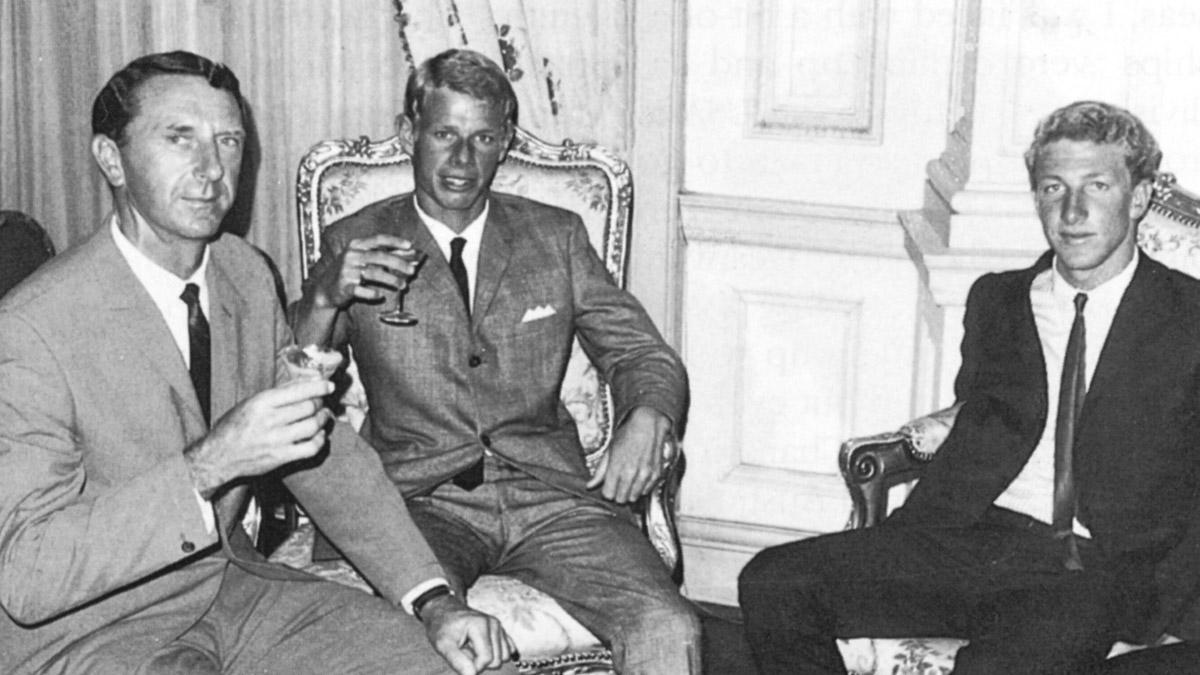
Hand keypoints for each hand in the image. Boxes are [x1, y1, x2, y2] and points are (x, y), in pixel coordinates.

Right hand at [183, 378, 334, 496]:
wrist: (219, 456)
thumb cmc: (235, 426)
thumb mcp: (251, 403)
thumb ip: (278, 393)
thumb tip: (306, 381)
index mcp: (262, 402)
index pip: (299, 391)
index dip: (319, 387)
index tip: (329, 385)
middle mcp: (270, 420)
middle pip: (309, 407)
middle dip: (320, 403)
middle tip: (321, 402)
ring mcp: (276, 440)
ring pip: (313, 425)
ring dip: (323, 419)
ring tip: (323, 416)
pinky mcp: (281, 457)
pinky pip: (311, 447)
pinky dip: (320, 439)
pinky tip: (319, 434)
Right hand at [309, 234, 419, 310]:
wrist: (325, 289)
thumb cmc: (350, 271)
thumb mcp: (363, 259)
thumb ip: (384, 256)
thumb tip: (410, 254)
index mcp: (356, 245)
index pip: (378, 239)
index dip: (395, 241)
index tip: (410, 246)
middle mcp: (351, 255)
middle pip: (379, 256)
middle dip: (399, 263)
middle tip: (412, 271)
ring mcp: (347, 271)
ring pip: (374, 273)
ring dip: (392, 280)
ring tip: (403, 286)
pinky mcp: (344, 286)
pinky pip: (361, 290)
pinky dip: (372, 294)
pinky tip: (380, 296)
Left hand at [420, 594, 515, 673]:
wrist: (445, 611)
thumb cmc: (442, 627)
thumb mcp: (443, 644)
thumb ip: (457, 661)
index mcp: (480, 624)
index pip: (486, 659)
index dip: (473, 666)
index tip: (460, 658)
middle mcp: (494, 624)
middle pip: (496, 660)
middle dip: (480, 662)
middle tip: (465, 651)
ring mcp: (499, 626)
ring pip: (504, 657)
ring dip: (487, 658)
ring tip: (472, 648)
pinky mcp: (501, 631)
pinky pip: (508, 650)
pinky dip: (495, 654)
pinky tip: (482, 647)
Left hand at [586, 406, 672, 503]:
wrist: (648, 424)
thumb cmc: (628, 434)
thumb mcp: (609, 450)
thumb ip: (600, 471)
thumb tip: (590, 485)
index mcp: (616, 468)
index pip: (608, 494)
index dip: (607, 491)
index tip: (609, 486)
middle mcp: (631, 474)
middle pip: (621, 499)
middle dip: (618, 493)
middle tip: (619, 483)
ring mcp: (645, 475)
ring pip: (634, 498)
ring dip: (630, 492)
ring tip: (629, 479)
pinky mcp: (656, 475)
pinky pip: (646, 491)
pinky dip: (642, 488)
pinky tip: (639, 476)